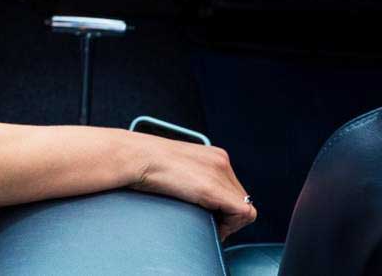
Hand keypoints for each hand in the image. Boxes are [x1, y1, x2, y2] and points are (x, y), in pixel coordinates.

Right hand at [126, 133, 256, 238]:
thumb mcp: (178, 167)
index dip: (224, 207)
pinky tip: (211, 226)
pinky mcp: (214, 189)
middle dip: (227, 215)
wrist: (136, 157)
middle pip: (241, 198)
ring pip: (245, 207)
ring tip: (208, 224)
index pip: (234, 188)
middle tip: (208, 223)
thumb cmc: (146, 163)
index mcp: (214, 156)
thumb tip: (197, 196)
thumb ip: (194, 177)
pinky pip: (243, 213)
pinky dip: (230, 225)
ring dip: (229, 221)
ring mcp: (220, 173)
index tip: (209, 215)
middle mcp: (222, 161)